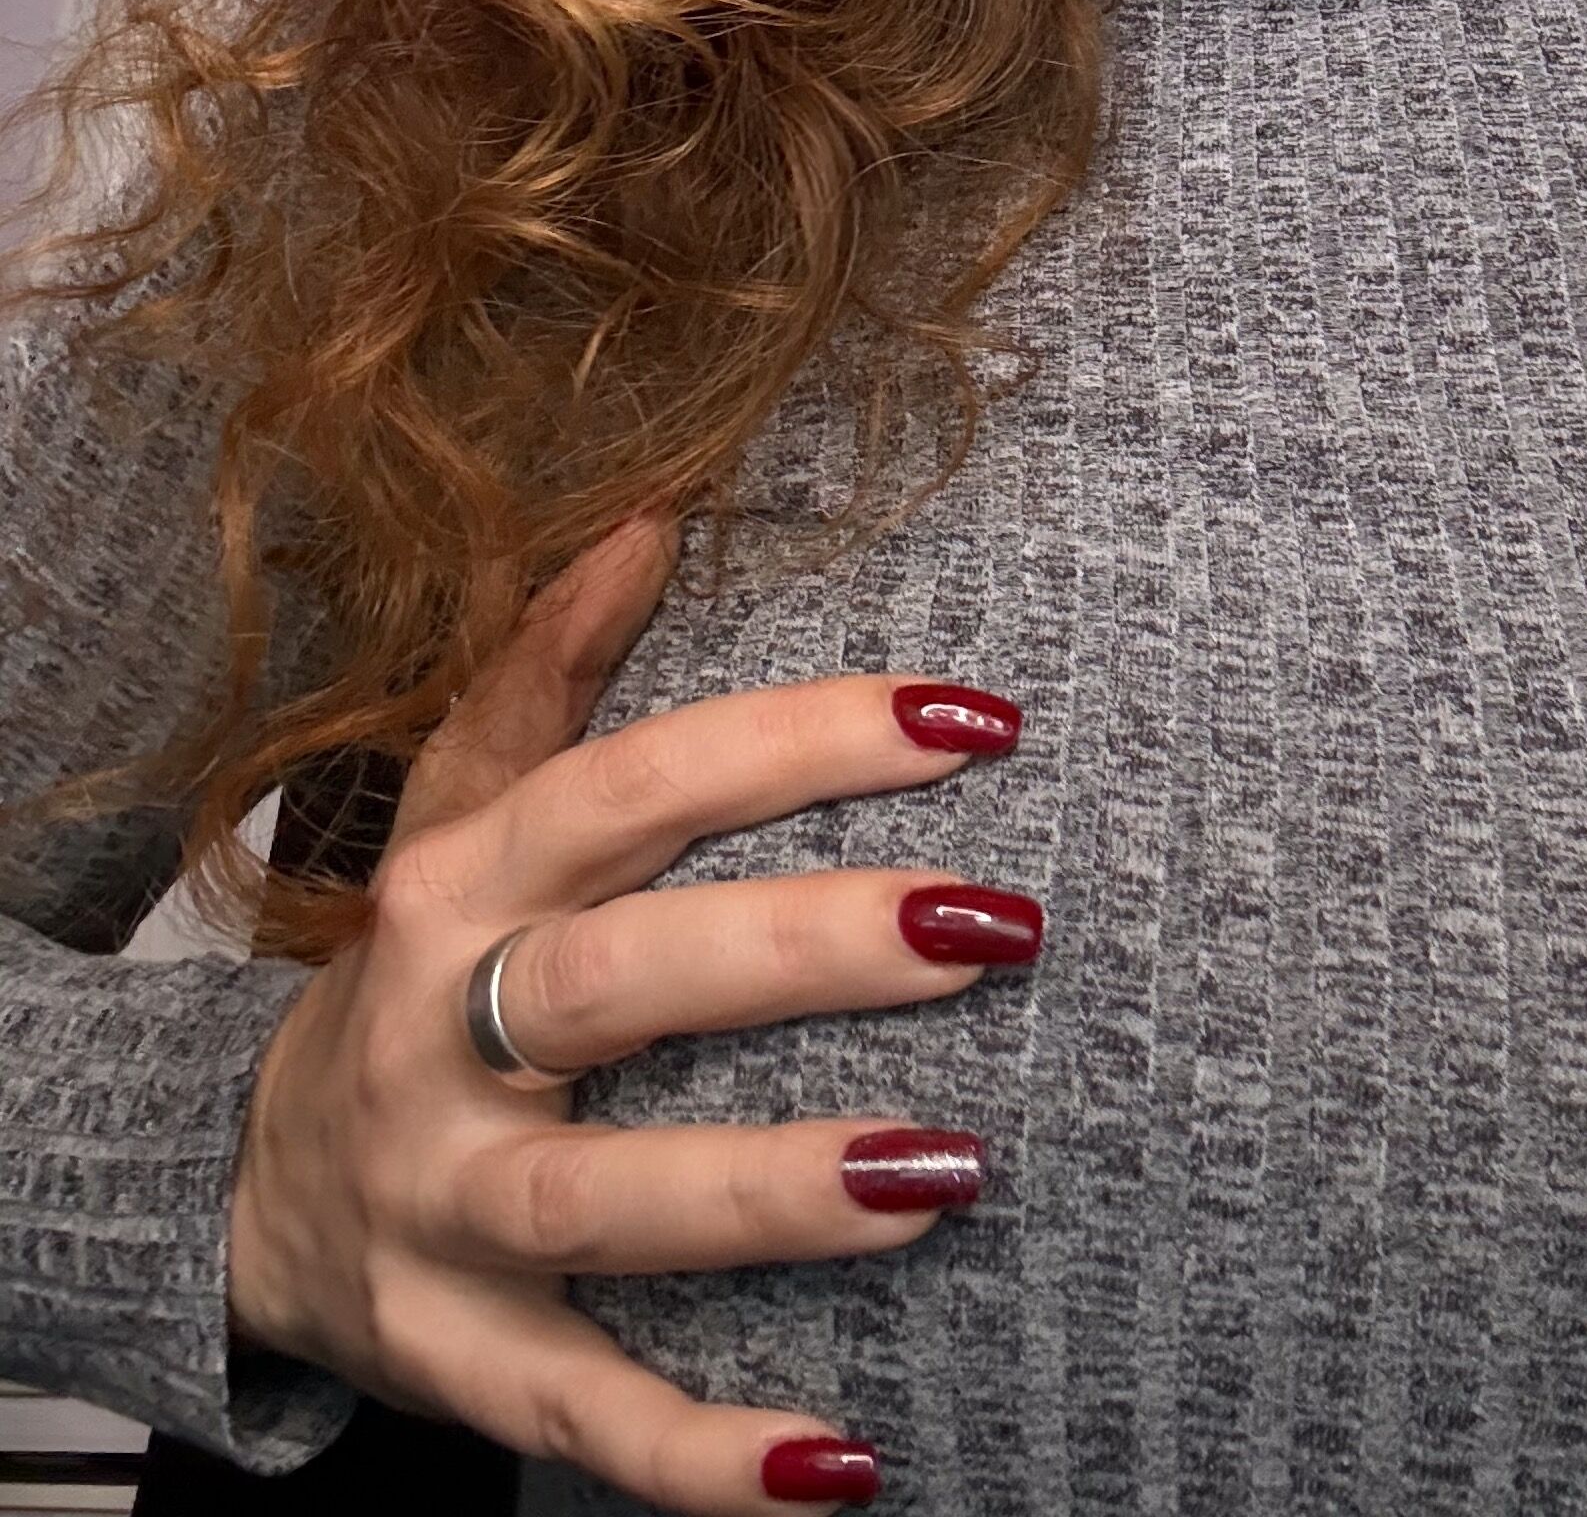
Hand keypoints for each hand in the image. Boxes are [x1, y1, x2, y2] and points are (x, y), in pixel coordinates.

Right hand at [227, 514, 1038, 1511]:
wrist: (244, 1191)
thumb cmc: (415, 965)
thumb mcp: (461, 806)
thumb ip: (557, 666)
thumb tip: (658, 514)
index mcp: (459, 881)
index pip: (636, 785)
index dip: (801, 743)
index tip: (975, 719)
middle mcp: (436, 1035)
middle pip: (615, 978)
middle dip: (801, 953)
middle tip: (992, 930)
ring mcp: (437, 1208)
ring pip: (596, 1201)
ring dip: (767, 1190)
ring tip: (950, 1171)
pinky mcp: (457, 1355)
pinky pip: (577, 1412)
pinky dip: (697, 1451)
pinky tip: (844, 1460)